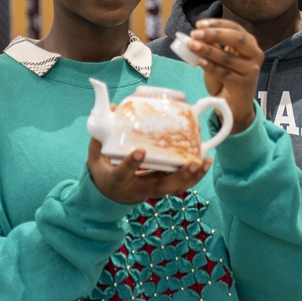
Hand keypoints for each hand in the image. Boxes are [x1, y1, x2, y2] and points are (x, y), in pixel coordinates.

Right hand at [86, 138, 212, 204]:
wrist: (111, 193)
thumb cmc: (105, 169)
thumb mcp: (96, 155)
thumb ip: (101, 134)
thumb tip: (112, 107)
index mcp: (117, 180)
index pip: (123, 173)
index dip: (132, 164)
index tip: (140, 150)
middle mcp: (137, 188)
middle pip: (161, 187)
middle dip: (178, 176)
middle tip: (191, 163)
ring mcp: (152, 189)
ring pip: (175, 188)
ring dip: (192, 176)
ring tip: (204, 161)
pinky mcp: (162, 186)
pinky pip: (180, 185)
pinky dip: (195, 176)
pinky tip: (205, 162)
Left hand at [187, 18, 261, 132]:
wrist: (235, 105)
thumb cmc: (227, 78)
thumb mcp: (219, 58)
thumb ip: (213, 46)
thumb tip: (196, 34)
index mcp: (249, 44)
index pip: (235, 28)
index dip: (217, 24)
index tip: (199, 24)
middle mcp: (254, 54)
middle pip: (237, 39)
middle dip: (215, 34)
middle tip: (195, 33)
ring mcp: (250, 70)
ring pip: (228, 57)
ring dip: (207, 50)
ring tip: (191, 45)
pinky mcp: (243, 83)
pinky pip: (224, 72)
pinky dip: (210, 66)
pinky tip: (200, 61)